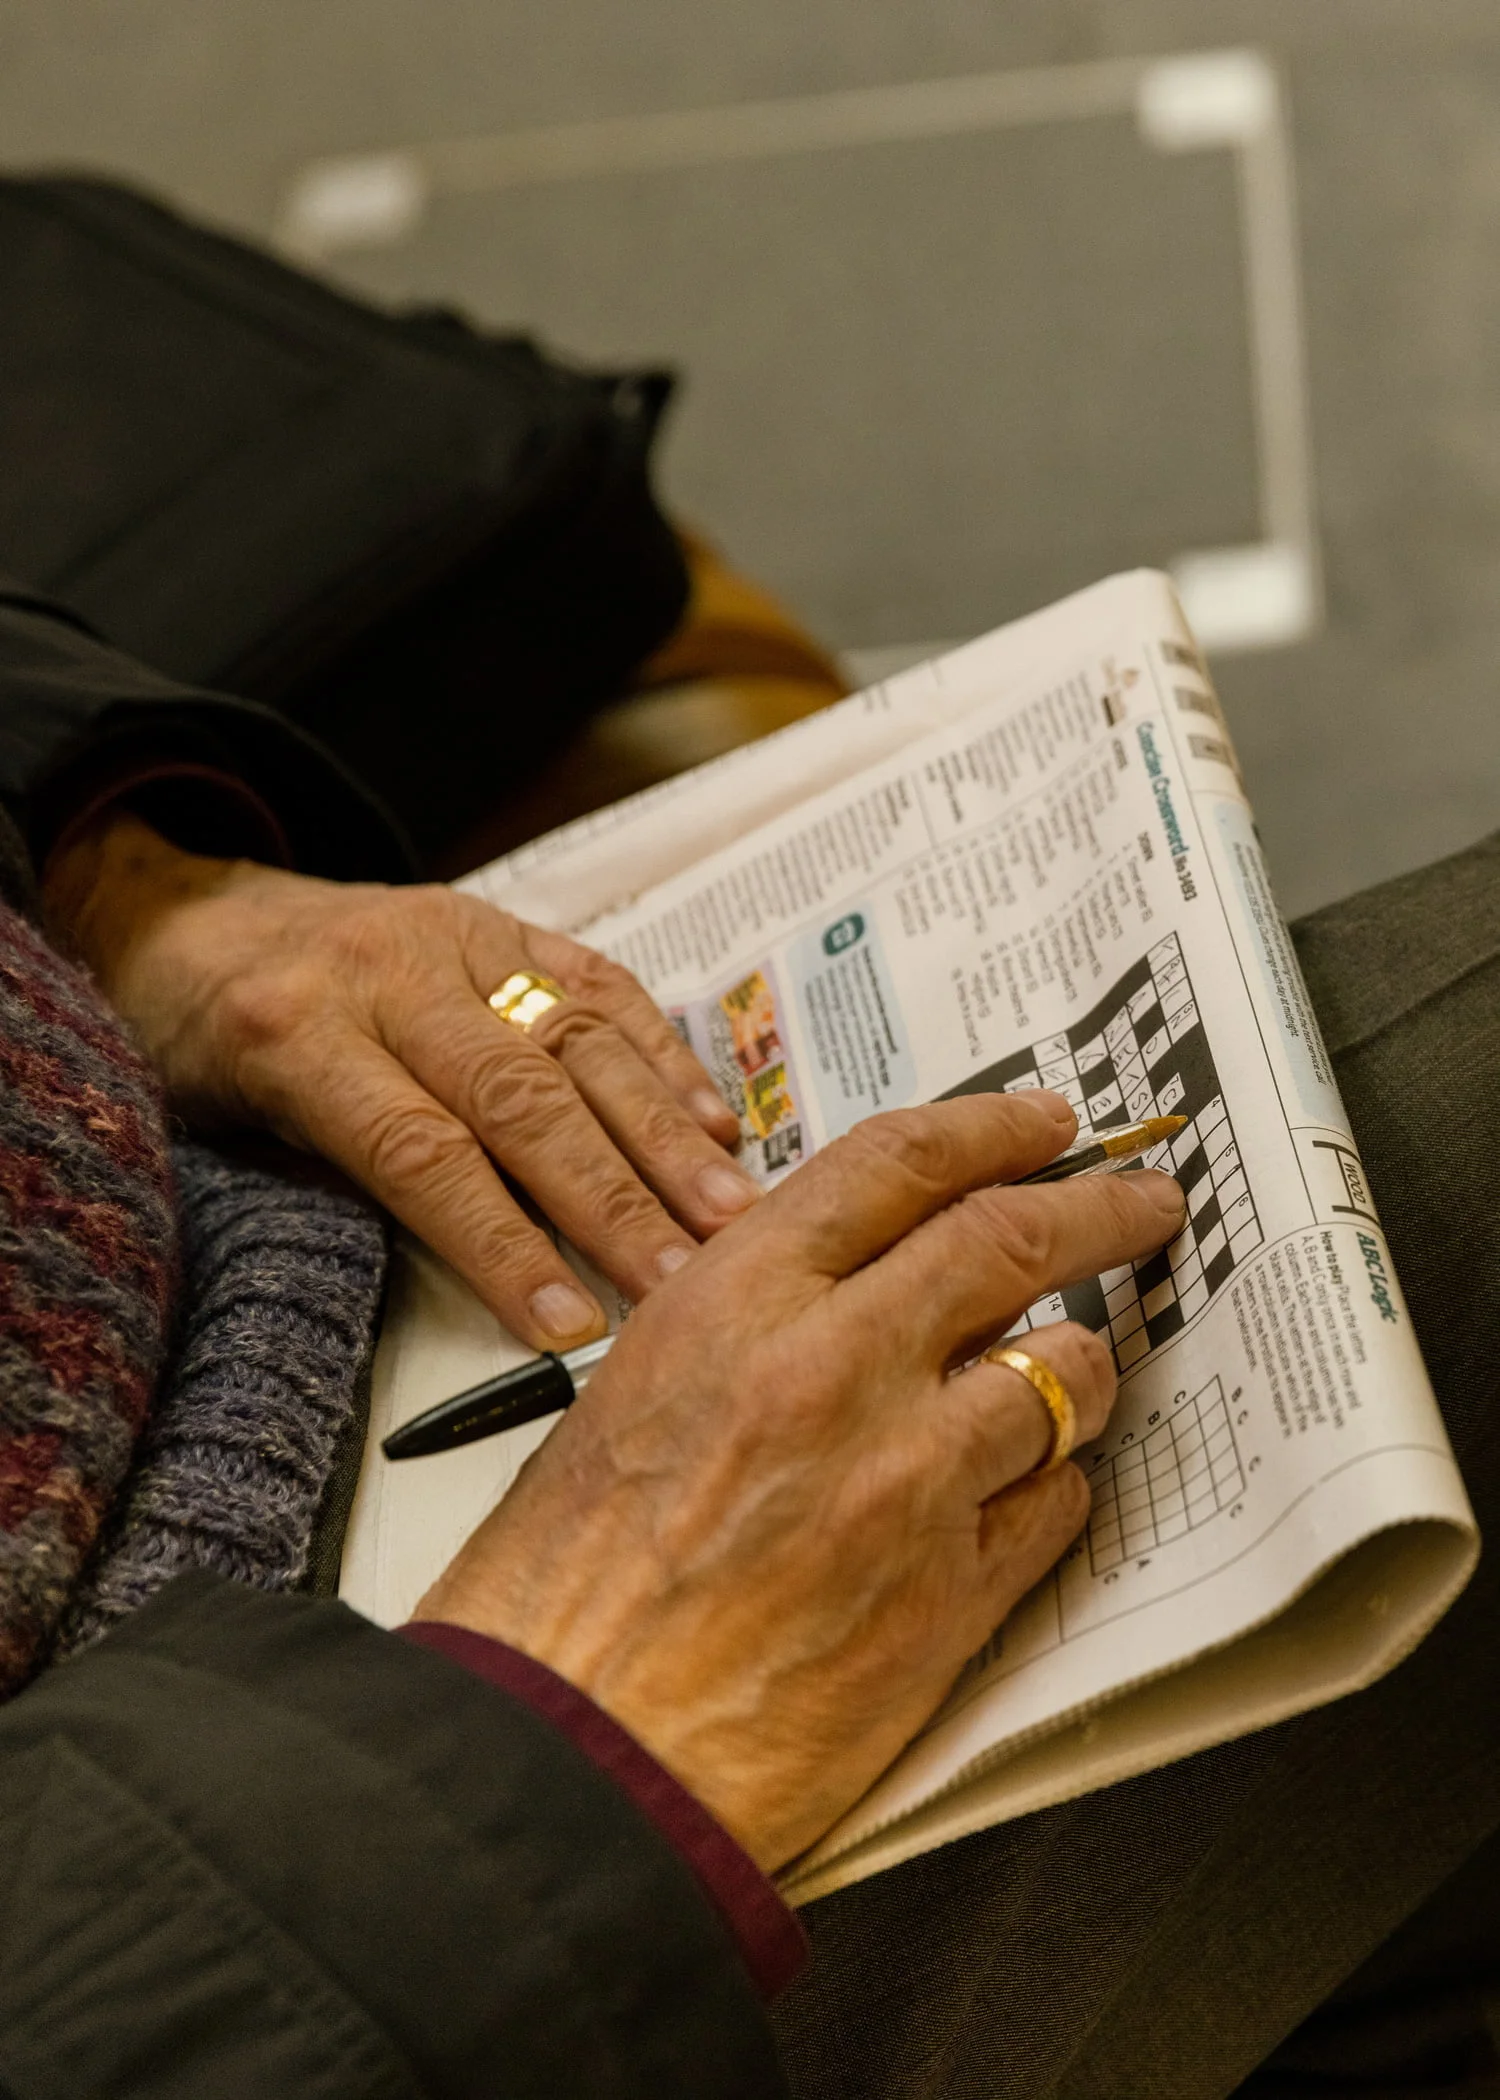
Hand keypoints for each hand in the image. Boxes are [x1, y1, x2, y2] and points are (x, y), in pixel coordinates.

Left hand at [44, 811, 755, 1346]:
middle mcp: (383, 973)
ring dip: (663, 1135)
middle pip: (521, 1097)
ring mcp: (451, 934)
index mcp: (294, 1033)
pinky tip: (712, 1122)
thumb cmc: (198, 1039)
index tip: (571, 1324)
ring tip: (729, 1214)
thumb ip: (344, 1178)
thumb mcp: (222, 1120)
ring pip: (577, 1038)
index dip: (504, 1244)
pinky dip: (662, 1055)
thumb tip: (486, 1267)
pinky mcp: (497, 919)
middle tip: (686, 1277)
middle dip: (615, 1199)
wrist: (184, 909)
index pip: (422, 1152)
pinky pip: (596, 982)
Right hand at [418, 1090, 1185, 1870]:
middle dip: (1100, 1208)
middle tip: (1142, 1203)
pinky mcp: (952, 1594)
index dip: (992, 1128)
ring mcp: (906, 1483)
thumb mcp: (632, 1392)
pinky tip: (1022, 1493)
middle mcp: (832, 1371)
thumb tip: (847, 1287)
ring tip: (1072, 1371)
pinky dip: (1055, 1485)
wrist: (574, 1749)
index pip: (897, 1164)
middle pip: (1011, 1241)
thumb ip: (748, 1322)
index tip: (1046, 1124)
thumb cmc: (568, 1588)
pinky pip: (1058, 1503)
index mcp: (735, 1304)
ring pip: (1062, 1373)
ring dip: (1081, 1363)